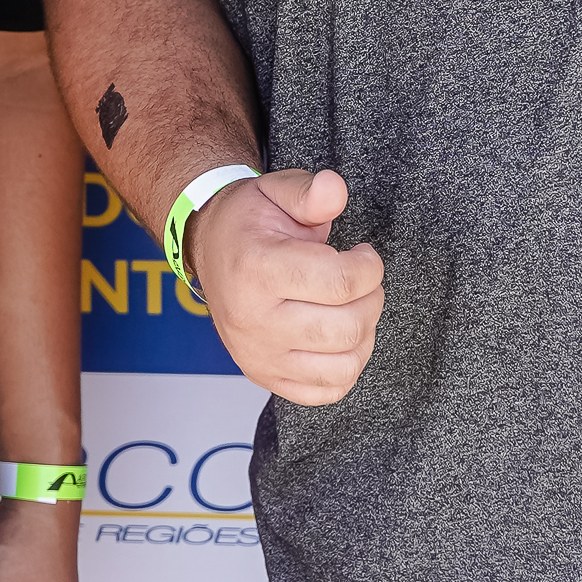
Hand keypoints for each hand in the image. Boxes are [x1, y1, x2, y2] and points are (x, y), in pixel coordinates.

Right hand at [190, 168, 383, 406]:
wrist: (210, 250)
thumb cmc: (248, 223)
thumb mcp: (275, 191)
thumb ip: (310, 192)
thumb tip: (333, 190)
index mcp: (257, 269)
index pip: (340, 282)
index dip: (369, 266)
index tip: (363, 253)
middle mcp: (253, 319)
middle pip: (346, 327)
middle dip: (371, 298)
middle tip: (362, 279)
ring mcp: (258, 354)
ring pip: (342, 366)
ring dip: (363, 335)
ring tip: (352, 307)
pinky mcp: (264, 376)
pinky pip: (325, 391)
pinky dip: (345, 367)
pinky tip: (339, 337)